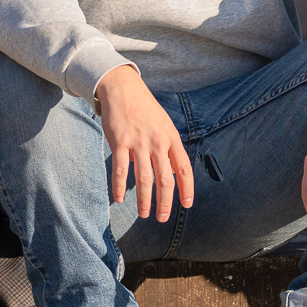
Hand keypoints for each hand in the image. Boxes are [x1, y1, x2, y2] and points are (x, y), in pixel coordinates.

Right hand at [93, 65, 193, 222]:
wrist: (123, 88)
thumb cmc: (145, 108)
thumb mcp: (164, 124)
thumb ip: (168, 147)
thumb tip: (171, 172)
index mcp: (171, 138)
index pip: (184, 168)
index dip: (186, 189)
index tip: (186, 205)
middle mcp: (157, 142)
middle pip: (164, 179)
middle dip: (164, 202)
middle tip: (162, 218)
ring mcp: (138, 142)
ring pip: (144, 179)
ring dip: (144, 200)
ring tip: (144, 214)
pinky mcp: (120, 142)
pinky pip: (121, 170)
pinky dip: (120, 187)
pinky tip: (120, 199)